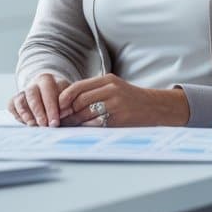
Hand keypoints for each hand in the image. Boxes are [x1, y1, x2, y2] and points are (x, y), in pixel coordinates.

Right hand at [9, 73, 70, 126]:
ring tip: (33, 125)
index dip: (51, 107)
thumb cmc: (61, 100)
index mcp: (48, 80)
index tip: (55, 122)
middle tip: (44, 125)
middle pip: (33, 95)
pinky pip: (12, 106)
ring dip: (26, 114)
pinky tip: (25, 123)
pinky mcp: (14, 101)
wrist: (50, 97)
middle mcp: (33, 84)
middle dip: (38, 112)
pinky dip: (17, 114)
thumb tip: (64, 113)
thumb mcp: (68, 99)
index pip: (48, 91)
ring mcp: (23, 92)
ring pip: (21, 100)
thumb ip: (67, 105)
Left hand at [58, 73, 189, 126]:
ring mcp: (116, 104)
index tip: (57, 107)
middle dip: (67, 112)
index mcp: (108, 80)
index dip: (64, 98)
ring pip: (86, 114)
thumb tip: (67, 103)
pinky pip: (96, 125)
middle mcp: (111, 90)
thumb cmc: (129, 98)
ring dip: (74, 122)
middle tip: (59, 120)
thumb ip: (93, 91)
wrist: (154, 107)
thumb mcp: (113, 88)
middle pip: (79, 101)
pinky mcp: (119, 119)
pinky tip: (82, 131)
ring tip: (68, 126)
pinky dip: (86, 128)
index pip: (78, 87)